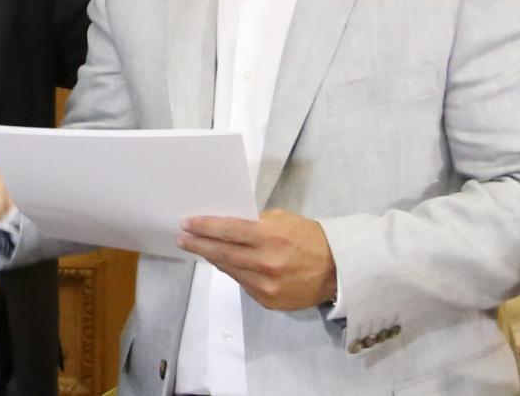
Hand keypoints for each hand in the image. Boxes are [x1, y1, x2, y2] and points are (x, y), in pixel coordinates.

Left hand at [178, 209, 336, 310]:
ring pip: (229, 269)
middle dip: (198, 244)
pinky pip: (243, 283)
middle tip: (182, 239)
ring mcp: (265, 285)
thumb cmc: (310, 237)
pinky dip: (232, 271)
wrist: (337, 270)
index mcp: (270, 237)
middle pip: (222, 252)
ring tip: (199, 249)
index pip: (228, 230)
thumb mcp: (284, 219)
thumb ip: (256, 222)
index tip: (186, 224)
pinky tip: (224, 263)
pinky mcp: (268, 300)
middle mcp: (265, 263)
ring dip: (212, 258)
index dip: (204, 227)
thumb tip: (228, 226)